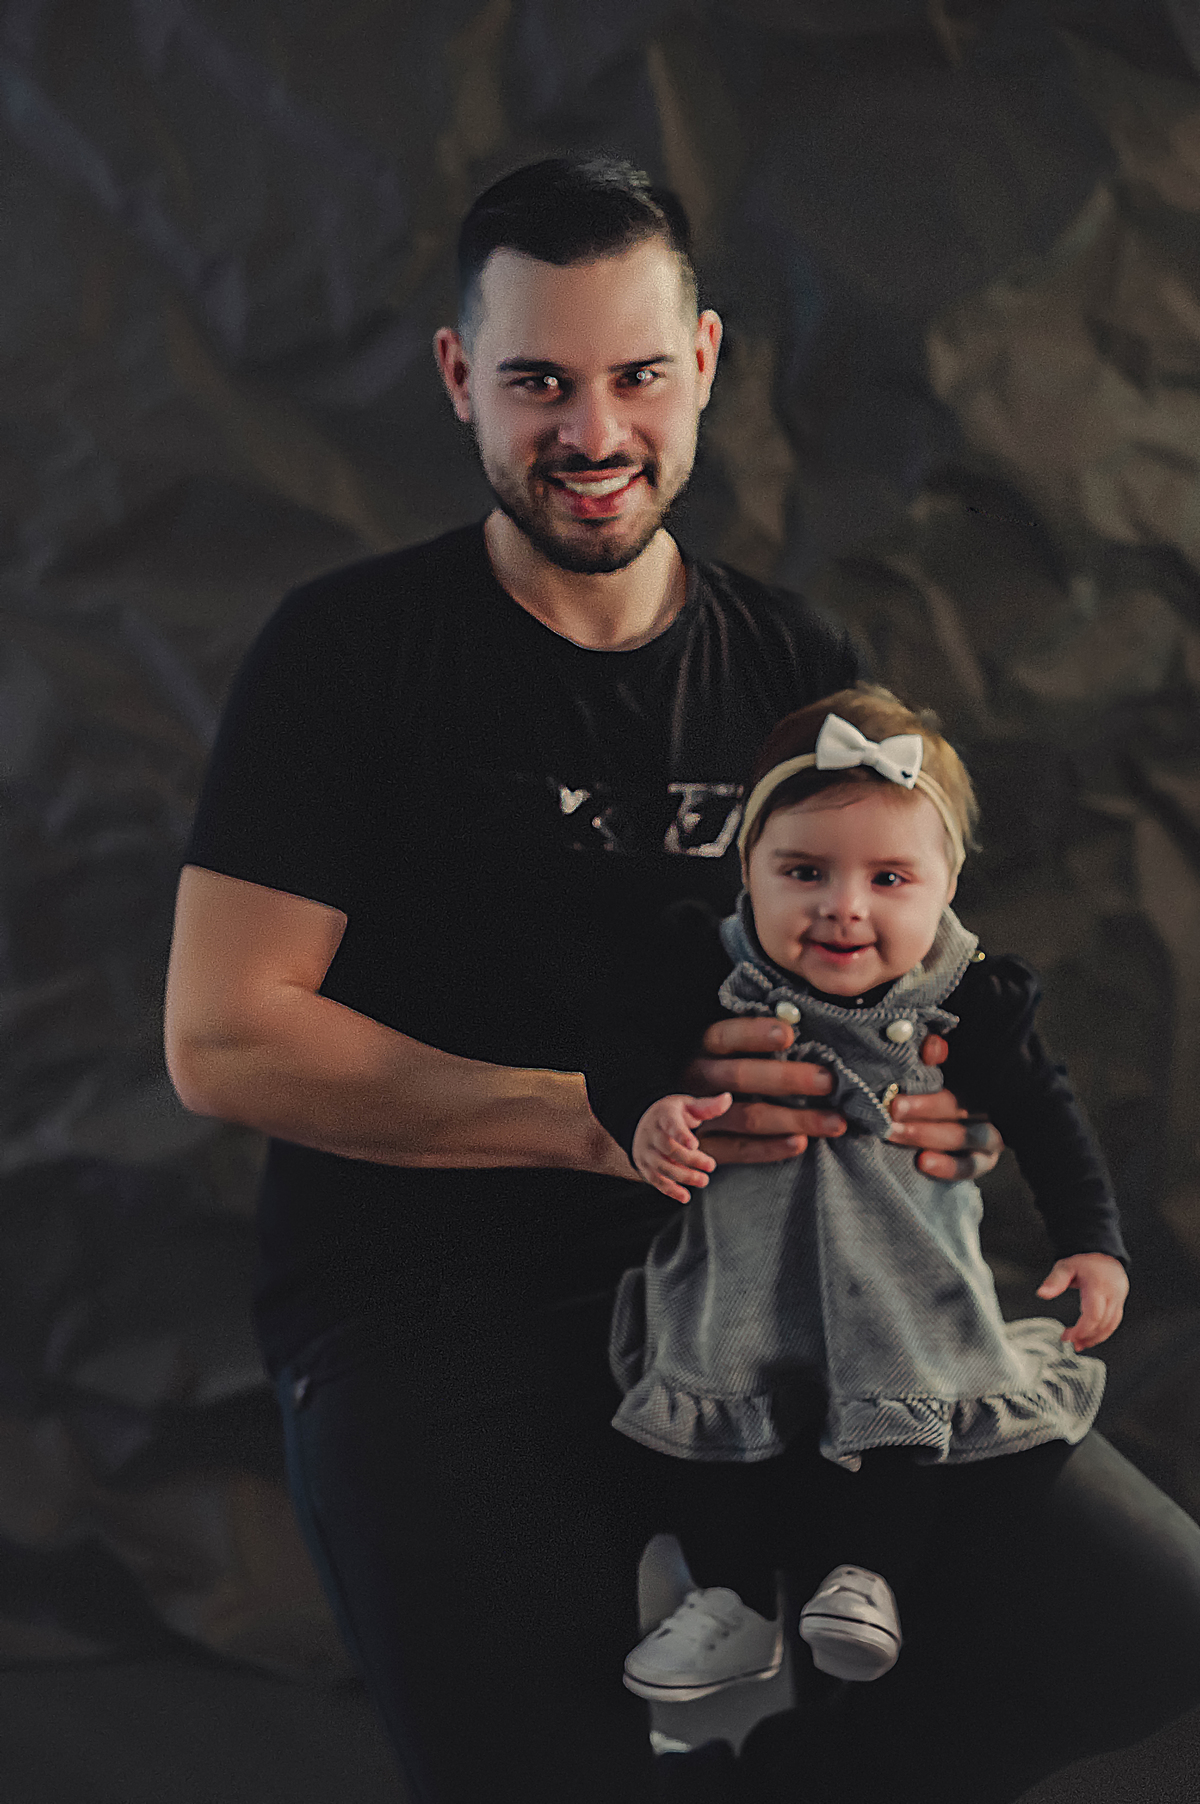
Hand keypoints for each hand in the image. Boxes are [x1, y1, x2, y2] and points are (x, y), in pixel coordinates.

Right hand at [633, 1093, 733, 1203]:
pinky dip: (670, 1190)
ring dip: (684, 1177)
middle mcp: (652, 1134)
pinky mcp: (645, 1167)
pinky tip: (685, 1197)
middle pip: (669, 1149)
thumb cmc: (672, 1114)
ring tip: (703, 1180)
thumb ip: (708, 1106)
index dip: (681, 1135)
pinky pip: (656, 1181)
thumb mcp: (688, 1105)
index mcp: (664, 1116)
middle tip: (711, 1165)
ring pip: (663, 1167)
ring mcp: (647, 1152)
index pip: (671, 1125)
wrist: (641, 1122)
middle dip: (691, 1160)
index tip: (694, 1144)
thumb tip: (728, 1098)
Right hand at [682, 1017, 843, 1166]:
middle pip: (741, 1077)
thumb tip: (799, 1018)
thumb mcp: (723, 1046)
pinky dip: (770, 1148)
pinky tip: (801, 1143)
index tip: (790, 1034)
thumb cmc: (718, 1067)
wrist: (670, 1119)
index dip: (755, 1034)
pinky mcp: (706, 1147)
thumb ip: (755, 1034)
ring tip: (835, 1122)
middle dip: (789, 1078)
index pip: (725, 1036)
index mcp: (701, 1047)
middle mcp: (696, 1080)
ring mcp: (698, 1116)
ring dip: (795, 1120)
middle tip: (829, 1081)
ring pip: (748, 1117)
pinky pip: (739, 1150)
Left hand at [884, 1031, 1003, 1180]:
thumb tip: (931, 1045)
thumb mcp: (926, 1072)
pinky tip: (922, 1163)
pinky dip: (947, 1166)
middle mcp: (986, 1106)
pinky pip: (969, 1166)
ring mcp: (989, 1136)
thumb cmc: (925, 1090)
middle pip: (959, 1104)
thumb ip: (931, 1056)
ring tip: (896, 1133)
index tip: (910, 1072)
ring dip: (927, 1135)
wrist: (930, 1132)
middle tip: (892, 1108)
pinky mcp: (983, 1162)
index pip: (963, 1071)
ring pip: (963, 1136)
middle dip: (923, 1107)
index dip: (937, 1068)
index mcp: (975, 1079)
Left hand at [1036, 1253, 1128, 1351]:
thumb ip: (1054, 1281)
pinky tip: (1089, 1338)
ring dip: (1094, 1338)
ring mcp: (1118, 1300)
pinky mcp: (1119, 1305)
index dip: (1082, 1329)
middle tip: (1069, 1341)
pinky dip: (1101, 1333)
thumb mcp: (1065, 1267)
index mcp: (1099, 1286)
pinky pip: (1113, 1324)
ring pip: (1110, 1326)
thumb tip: (1042, 1293)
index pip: (1094, 1314)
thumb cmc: (1085, 1262)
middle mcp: (1112, 1294)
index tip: (1068, 1336)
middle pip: (1103, 1324)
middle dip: (1086, 1336)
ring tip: (1078, 1344)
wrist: (1104, 1256)